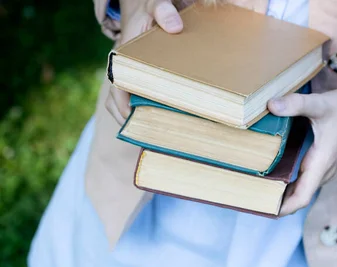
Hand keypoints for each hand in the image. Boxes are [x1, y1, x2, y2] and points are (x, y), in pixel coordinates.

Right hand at [106, 0, 184, 124]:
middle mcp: (119, 70)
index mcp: (121, 57)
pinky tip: (158, 123)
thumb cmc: (151, 8)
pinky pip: (133, 101)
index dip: (122, 108)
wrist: (147, 8)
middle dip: (130, 122)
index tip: (133, 123)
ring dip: (135, 120)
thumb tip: (174, 27)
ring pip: (122, 106)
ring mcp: (125, 78)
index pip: (116, 88)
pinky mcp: (134, 82)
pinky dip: (141, 113)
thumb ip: (164, 11)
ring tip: (153, 135)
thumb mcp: (155, 5)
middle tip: (148, 137)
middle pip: (116, 104)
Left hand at [268, 82, 336, 215]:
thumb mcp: (321, 104)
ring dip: (282, 196)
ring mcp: (324, 171)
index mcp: (321, 163)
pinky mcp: (323, 166)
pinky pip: (304, 183)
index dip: (283, 208)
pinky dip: (289, 186)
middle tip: (251, 202)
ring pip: (301, 191)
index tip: (265, 210)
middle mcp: (323, 172)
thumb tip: (271, 105)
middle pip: (298, 198)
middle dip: (276, 204)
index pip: (302, 197)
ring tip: (257, 194)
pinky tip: (273, 181)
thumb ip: (296, 104)